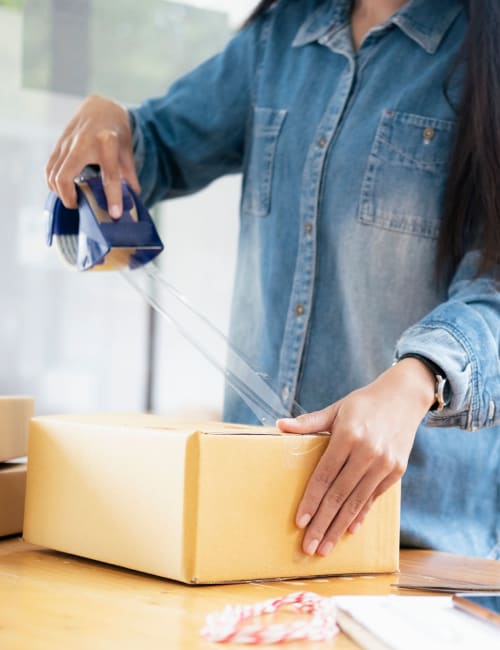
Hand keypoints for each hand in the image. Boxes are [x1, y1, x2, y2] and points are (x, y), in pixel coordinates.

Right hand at [45, 95, 139, 217]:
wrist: (101, 106)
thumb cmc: (116, 131)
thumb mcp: (127, 152)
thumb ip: (129, 176)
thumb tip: (134, 199)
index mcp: (107, 142)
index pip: (110, 176)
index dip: (113, 197)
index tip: (115, 215)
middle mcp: (83, 142)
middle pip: (65, 176)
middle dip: (69, 197)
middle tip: (79, 207)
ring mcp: (67, 142)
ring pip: (53, 174)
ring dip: (59, 191)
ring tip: (72, 199)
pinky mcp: (58, 143)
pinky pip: (49, 167)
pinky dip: (53, 182)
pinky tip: (62, 189)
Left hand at [277, 358, 435, 555]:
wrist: (404, 396)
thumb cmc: (363, 404)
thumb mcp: (336, 409)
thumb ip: (309, 422)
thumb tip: (280, 426)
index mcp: (348, 435)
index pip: (324, 475)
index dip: (311, 500)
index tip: (299, 522)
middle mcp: (367, 452)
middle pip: (339, 495)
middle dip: (322, 524)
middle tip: (308, 547)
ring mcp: (384, 463)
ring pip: (356, 502)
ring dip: (339, 527)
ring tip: (324, 548)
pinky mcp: (396, 471)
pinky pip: (374, 498)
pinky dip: (360, 515)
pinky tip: (348, 531)